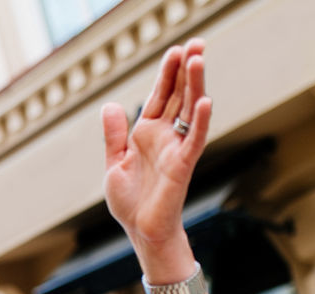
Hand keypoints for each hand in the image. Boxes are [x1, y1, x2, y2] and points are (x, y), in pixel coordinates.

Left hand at [102, 39, 209, 277]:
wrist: (140, 230)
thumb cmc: (131, 201)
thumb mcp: (115, 162)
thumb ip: (114, 135)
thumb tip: (110, 105)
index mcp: (147, 133)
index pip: (160, 96)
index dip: (167, 74)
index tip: (176, 50)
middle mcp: (165, 137)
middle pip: (178, 96)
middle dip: (186, 70)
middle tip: (197, 42)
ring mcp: (176, 149)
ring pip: (189, 111)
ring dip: (194, 86)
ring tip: (198, 59)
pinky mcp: (183, 165)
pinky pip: (194, 140)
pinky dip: (199, 121)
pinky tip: (204, 101)